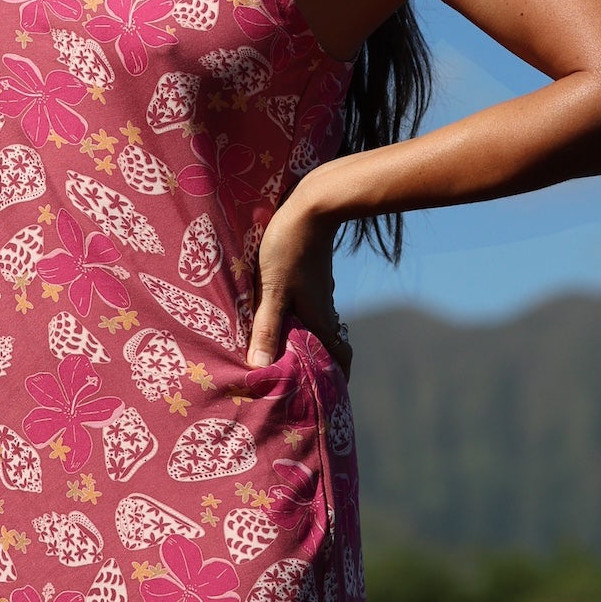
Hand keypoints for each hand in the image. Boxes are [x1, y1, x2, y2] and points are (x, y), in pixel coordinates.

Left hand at [246, 197, 352, 379]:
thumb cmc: (289, 247)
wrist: (313, 203)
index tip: (330, 398)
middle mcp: (324, 306)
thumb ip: (266, 328)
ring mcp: (319, 289)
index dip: (338, 378)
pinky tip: (277, 315)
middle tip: (298, 381)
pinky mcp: (310, 273)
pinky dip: (297, 317)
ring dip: (303, 339)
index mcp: (320, 317)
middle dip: (316, 363)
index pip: (339, 356)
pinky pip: (306, 304)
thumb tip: (261, 368)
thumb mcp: (272, 289)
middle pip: (326, 342)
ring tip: (281, 353)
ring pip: (315, 322)